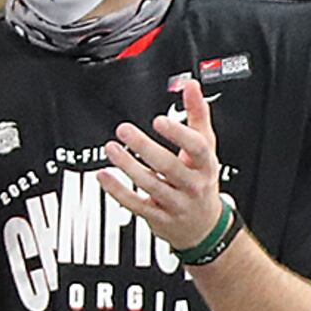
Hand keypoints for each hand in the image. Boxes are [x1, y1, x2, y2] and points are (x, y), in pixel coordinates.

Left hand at [98, 74, 226, 251]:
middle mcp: (192, 185)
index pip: (197, 148)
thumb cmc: (201, 178)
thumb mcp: (206, 146)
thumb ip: (197, 114)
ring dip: (127, 166)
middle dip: (145, 147)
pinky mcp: (158, 217)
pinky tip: (103, 176)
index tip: (160, 120)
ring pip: (150, 184)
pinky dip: (117, 190)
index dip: (179, 134)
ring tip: (111, 148)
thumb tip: (190, 85)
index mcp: (205, 164)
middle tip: (123, 130)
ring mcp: (176, 203)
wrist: (204, 226)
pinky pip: (135, 204)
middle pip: (169, 166)